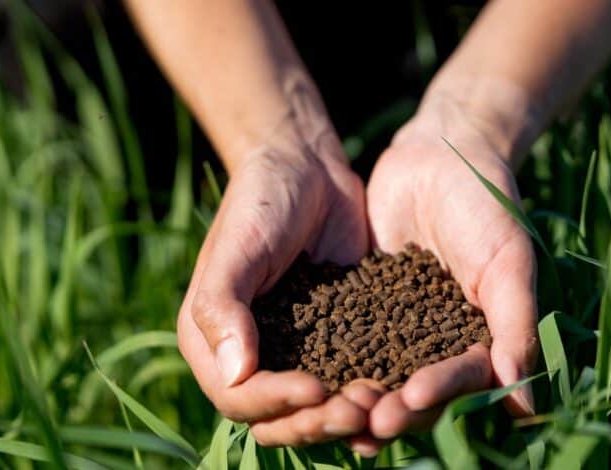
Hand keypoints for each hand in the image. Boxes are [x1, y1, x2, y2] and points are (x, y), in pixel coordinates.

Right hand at [177, 117, 380, 445]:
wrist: (307, 169)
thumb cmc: (261, 201)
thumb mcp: (239, 248)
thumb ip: (222, 307)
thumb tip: (234, 374)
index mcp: (213, 341)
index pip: (238, 397)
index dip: (275, 402)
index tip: (316, 388)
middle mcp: (251, 355)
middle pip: (279, 417)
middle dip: (316, 420)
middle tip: (359, 406)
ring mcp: (294, 351)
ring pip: (316, 409)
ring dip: (346, 415)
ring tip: (381, 402)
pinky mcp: (335, 338)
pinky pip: (348, 378)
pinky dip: (368, 393)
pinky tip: (397, 392)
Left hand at [362, 96, 538, 451]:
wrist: (440, 154)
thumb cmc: (486, 207)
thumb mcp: (507, 263)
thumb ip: (517, 328)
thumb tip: (526, 407)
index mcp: (478, 340)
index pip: (461, 381)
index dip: (439, 393)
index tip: (412, 399)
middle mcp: (436, 342)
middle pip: (414, 389)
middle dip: (393, 406)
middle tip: (368, 420)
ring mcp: (396, 324)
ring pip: (376, 370)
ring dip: (358, 394)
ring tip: (333, 406)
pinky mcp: (360, 303)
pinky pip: (343, 336)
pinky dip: (329, 357)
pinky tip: (307, 374)